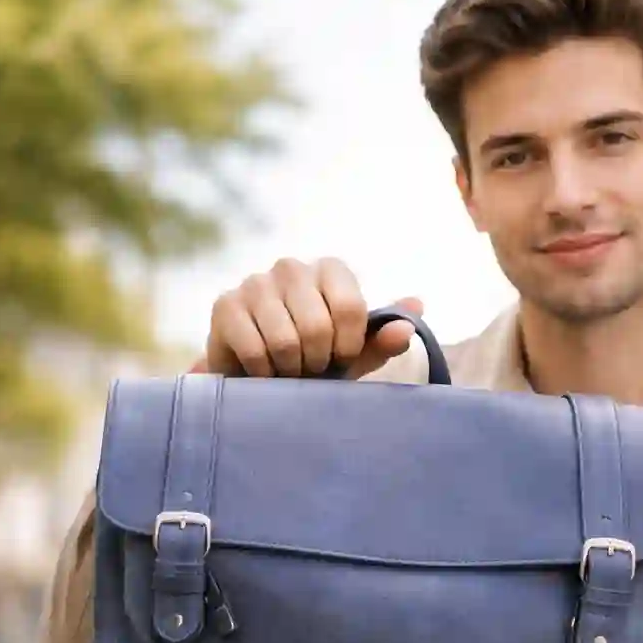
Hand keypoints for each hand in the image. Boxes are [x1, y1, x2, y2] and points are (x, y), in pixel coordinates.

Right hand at [204, 256, 422, 379]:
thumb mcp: (354, 354)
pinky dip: (264, 374)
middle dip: (317, 362)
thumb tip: (416, 310)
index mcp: (330, 269)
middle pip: (317, 327)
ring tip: (288, 369)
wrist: (260, 376)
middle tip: (311, 369)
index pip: (351, 308)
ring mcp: (255, 282)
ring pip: (285, 342)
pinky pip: (255, 351)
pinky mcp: (225, 306)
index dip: (348, 346)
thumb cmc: (314, 359)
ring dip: (290, 370)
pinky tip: (263, 371)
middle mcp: (291, 267)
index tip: (341, 359)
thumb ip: (383, 337)